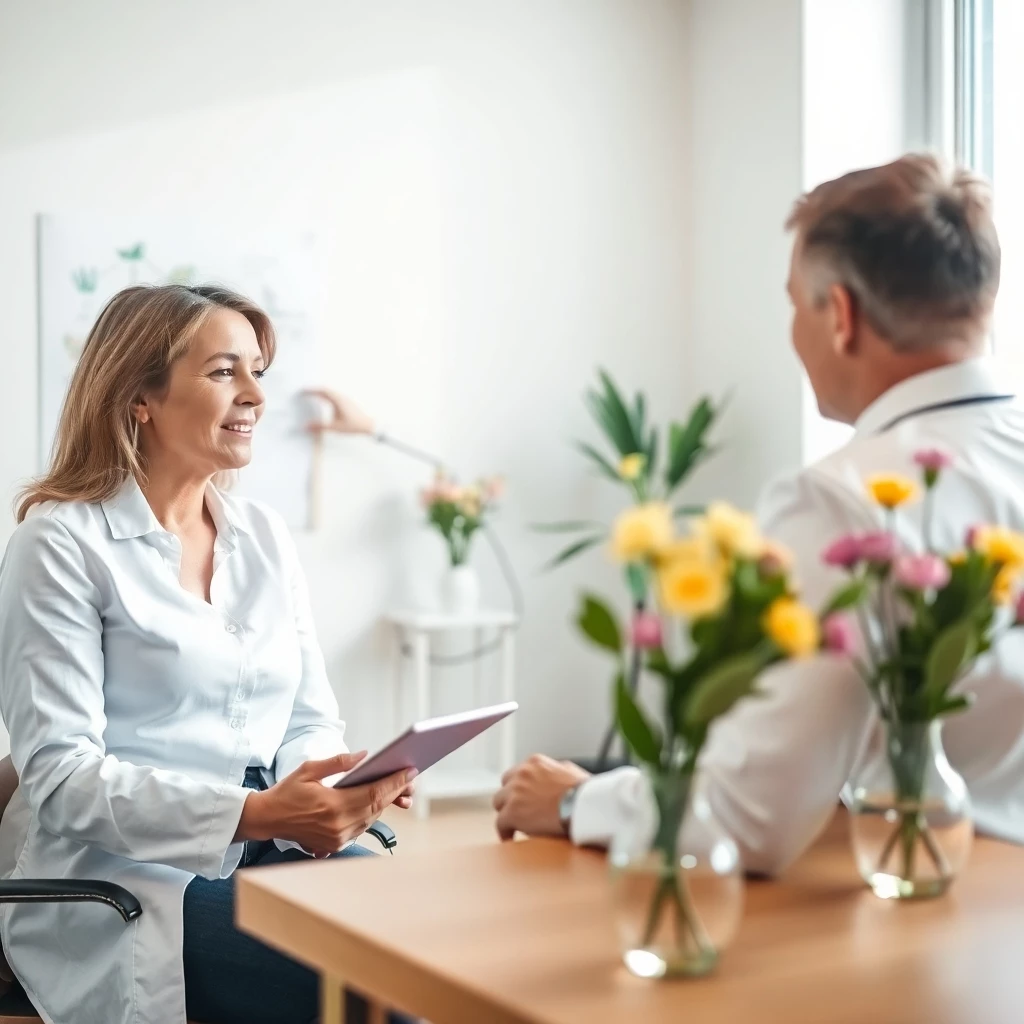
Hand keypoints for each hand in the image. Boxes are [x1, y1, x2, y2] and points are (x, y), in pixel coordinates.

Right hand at [236, 752, 415, 855]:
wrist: (267, 819)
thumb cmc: (287, 792)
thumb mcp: (309, 769)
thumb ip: (338, 762)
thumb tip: (364, 755)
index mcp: (333, 806)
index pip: (374, 793)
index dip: (395, 782)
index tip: (410, 771)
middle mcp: (339, 825)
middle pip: (377, 806)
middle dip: (395, 791)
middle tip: (409, 777)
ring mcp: (338, 838)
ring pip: (371, 818)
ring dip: (384, 803)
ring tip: (398, 788)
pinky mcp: (335, 845)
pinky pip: (361, 827)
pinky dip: (371, 814)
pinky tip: (376, 802)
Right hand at [304, 389, 375, 435]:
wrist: (369, 425)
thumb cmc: (354, 425)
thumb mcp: (335, 427)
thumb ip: (320, 427)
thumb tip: (306, 426)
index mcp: (338, 400)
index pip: (321, 391)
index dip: (311, 390)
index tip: (302, 391)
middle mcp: (341, 397)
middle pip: (325, 389)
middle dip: (313, 390)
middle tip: (303, 392)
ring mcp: (344, 399)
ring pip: (329, 392)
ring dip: (320, 392)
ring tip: (311, 395)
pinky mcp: (347, 402)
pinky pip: (333, 395)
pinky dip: (325, 395)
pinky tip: (323, 401)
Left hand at [493, 754, 589, 841]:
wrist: (584, 807)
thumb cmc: (584, 793)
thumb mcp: (570, 771)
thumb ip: (556, 771)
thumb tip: (555, 775)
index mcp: (535, 763)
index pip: (517, 773)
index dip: (520, 788)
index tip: (524, 798)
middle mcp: (522, 773)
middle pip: (505, 786)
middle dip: (510, 798)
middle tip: (519, 811)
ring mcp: (515, 793)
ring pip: (499, 803)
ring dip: (507, 813)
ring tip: (515, 826)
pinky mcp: (513, 812)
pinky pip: (500, 824)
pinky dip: (505, 831)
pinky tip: (511, 838)